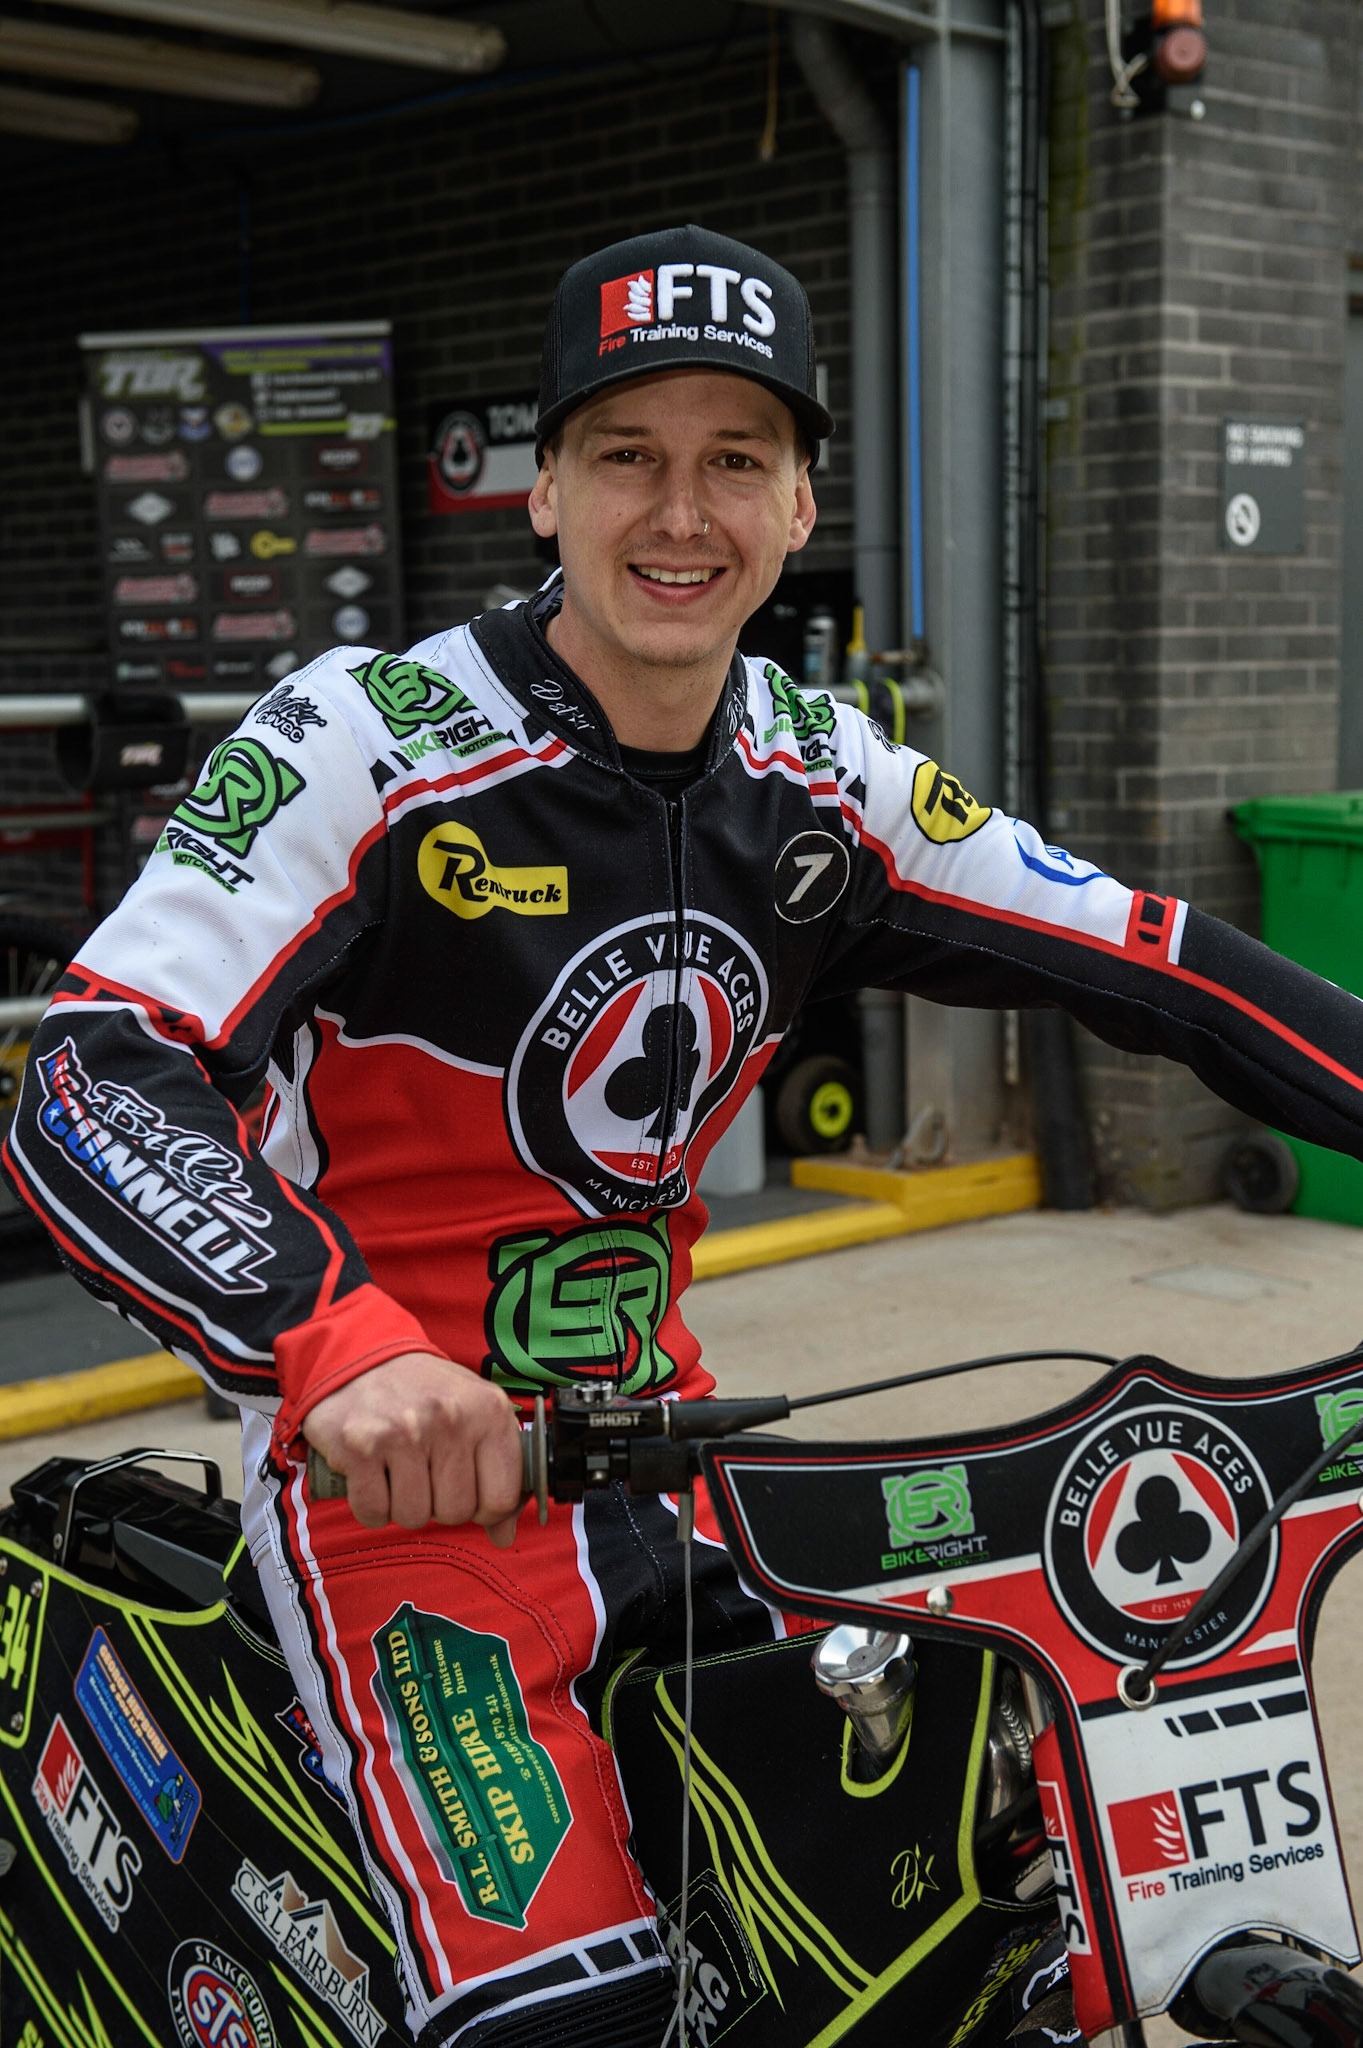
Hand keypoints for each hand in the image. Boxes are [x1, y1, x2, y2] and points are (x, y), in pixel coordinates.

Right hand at [302, 1352, 523, 1542]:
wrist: (363, 1356)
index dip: (483, 1507)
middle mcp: (450, 1417)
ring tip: (398, 1468)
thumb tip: (505, 1535)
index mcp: (489, 1410)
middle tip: (424, 1470)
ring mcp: (404, 1431)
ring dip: (403, 1505)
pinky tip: (372, 1474)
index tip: (467, 1490)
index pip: (501, 1499)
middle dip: (438, 1503)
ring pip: (414, 1516)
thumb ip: (500, 1473)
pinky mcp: (360, 1446)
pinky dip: (370, 1505)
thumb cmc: (426, 1393)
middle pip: (456, 1512)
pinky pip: (373, 1512)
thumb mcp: (476, 1416)